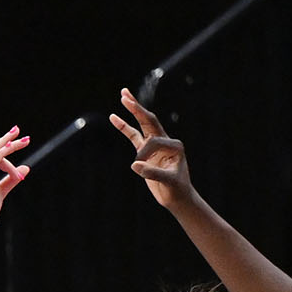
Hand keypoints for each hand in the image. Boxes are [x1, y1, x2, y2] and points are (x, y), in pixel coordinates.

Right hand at [0, 124, 32, 234]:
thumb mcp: (0, 193)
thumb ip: (11, 180)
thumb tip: (26, 168)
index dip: (9, 162)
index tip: (21, 174)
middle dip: (7, 139)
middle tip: (21, 132)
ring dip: (11, 146)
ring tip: (25, 141)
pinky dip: (3, 153)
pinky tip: (12, 147)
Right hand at [108, 90, 188, 209]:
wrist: (177, 197)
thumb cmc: (176, 189)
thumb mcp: (168, 182)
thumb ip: (152, 172)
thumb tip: (135, 164)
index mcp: (174, 145)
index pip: (153, 141)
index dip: (143, 153)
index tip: (139, 166)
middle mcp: (165, 140)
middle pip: (148, 120)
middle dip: (137, 107)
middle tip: (125, 94)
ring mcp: (155, 144)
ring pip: (141, 124)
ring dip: (132, 110)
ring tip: (123, 96)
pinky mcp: (146, 151)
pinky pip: (133, 136)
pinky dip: (124, 127)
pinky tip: (114, 117)